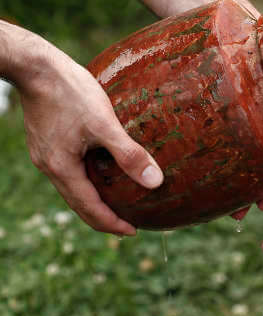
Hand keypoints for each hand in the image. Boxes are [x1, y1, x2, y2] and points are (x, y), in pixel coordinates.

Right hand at [20, 39, 162, 235]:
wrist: (36, 66)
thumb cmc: (70, 93)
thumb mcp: (105, 124)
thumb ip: (129, 154)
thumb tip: (155, 182)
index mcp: (62, 169)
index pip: (90, 210)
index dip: (112, 224)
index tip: (133, 232)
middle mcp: (50, 167)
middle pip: (79, 204)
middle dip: (104, 217)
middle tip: (128, 224)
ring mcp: (46, 155)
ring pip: (74, 188)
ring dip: (95, 199)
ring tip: (118, 202)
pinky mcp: (48, 141)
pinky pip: (70, 171)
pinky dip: (88, 180)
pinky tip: (102, 171)